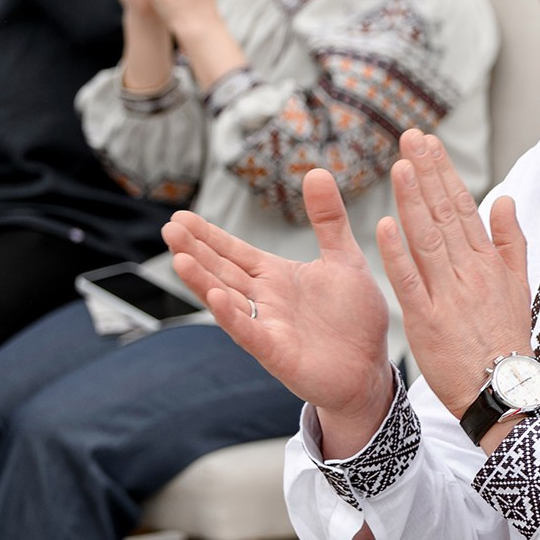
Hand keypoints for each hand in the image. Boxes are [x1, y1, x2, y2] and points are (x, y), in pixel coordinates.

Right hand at [163, 172, 395, 447]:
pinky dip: (232, 315)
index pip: (236, 252)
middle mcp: (265, 300)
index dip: (210, 236)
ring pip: (227, 299)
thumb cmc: (355, 318)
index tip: (180, 216)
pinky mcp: (277, 352)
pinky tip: (215, 297)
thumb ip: (329, 220)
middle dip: (197, 251)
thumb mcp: (344, 260)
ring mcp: (267, 326)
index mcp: (277, 277)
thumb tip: (316, 170)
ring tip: (179, 258)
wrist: (371, 368)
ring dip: (203, 281)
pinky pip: (250, 332)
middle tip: (169, 228)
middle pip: (223, 271)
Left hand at [375, 128, 534, 431]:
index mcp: (489, 262)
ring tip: (399, 166)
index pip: (464, 207)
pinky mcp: (428, 319)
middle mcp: (470, 271)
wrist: (502, 388)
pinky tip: (385, 226)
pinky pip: (411, 281)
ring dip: (413, 201)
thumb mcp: (519, 286)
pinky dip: (398, 253)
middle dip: (428, 173)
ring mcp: (449, 294)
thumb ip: (511, 241)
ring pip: (428, 239)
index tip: (428, 143)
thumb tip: (504, 199)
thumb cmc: (507, 338)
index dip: (444, 173)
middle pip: (445, 214)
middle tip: (411, 137)